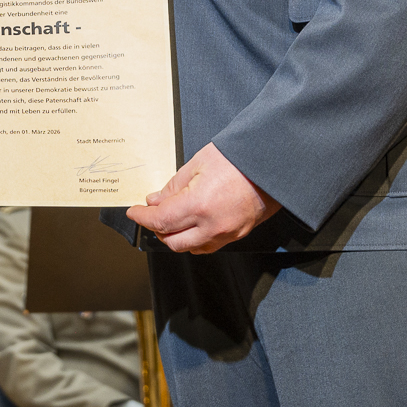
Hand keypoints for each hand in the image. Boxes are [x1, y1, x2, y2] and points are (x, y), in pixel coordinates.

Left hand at [126, 142, 280, 253]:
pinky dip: (196, 240)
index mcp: (199, 205)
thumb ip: (174, 186)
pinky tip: (192, 225)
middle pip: (173, 241)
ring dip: (176, 237)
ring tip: (172, 219)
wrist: (272, 164)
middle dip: (157, 229)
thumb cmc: (239, 158)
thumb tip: (156, 200)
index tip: (135, 213)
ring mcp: (227, 233)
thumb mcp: (198, 163)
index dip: (143, 218)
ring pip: (191, 248)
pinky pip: (210, 246)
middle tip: (151, 214)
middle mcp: (213, 226)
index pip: (161, 221)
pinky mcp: (239, 235)